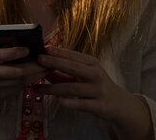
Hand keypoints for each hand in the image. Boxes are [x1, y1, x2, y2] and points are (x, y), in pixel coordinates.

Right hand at [0, 33, 48, 101]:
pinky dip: (29, 82)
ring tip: (47, 68)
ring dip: (36, 75)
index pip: (0, 56)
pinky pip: (18, 89)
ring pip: (21, 82)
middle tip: (48, 61)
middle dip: (35, 66)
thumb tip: (19, 32)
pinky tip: (36, 76)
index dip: (16, 53)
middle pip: (17, 72)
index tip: (28, 49)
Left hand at [34, 47, 152, 138]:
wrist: (118, 104)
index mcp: (91, 63)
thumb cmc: (95, 85)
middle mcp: (95, 74)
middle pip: (73, 67)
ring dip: (52, 88)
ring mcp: (98, 90)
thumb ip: (62, 74)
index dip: (58, 52)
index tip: (43, 48)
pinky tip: (58, 100)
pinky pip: (82, 104)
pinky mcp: (99, 106)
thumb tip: (41, 68)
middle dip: (54, 62)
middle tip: (38, 60)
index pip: (72, 55)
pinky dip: (69, 102)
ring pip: (72, 88)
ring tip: (36, 88)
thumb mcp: (82, 75)